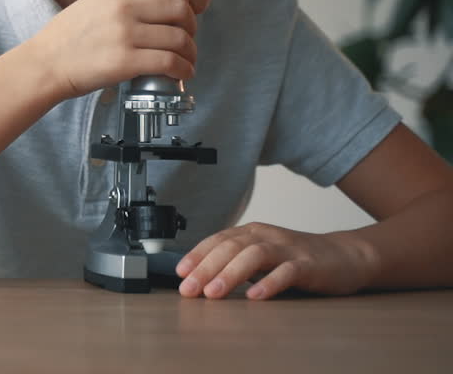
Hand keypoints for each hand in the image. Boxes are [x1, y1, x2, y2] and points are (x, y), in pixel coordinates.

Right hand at [33, 0, 196, 99]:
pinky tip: (182, 74)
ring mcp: (125, 34)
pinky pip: (170, 62)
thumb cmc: (66, 38)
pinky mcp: (126, 61)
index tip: (182, 11)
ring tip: (186, 60)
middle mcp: (123, 7)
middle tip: (186, 38)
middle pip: (181, 9)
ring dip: (190, 52)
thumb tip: (158, 5)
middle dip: (191, 26)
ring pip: (180, 38)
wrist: (44, 64)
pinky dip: (183, 70)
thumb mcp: (93, 2)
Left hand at [176, 222, 379, 299]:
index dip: (197, 255)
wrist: (347, 256)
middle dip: (206, 267)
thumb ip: (237, 261)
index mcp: (253, 232)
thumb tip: (201, 278)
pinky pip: (287, 272)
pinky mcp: (309, 265)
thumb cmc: (299, 259)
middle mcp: (267, 236)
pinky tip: (255, 296)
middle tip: (189, 288)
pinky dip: (269, 283)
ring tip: (214, 293)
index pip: (218, 240)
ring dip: (231, 274)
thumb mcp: (263, 255)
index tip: (180, 273)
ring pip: (255, 255)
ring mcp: (288, 249)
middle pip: (231, 247)